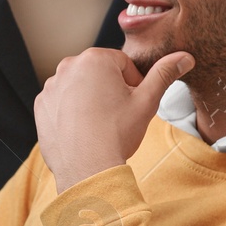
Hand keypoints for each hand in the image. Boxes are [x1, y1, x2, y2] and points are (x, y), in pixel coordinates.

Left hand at [35, 48, 194, 190]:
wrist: (87, 168)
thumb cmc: (117, 133)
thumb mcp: (147, 101)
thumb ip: (164, 74)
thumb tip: (184, 57)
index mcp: (94, 59)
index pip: (122, 64)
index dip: (132, 84)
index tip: (132, 104)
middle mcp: (67, 67)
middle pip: (98, 73)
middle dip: (109, 89)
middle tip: (117, 115)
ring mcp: (51, 86)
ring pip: (79, 87)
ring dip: (89, 99)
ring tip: (99, 124)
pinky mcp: (40, 105)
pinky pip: (61, 102)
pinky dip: (71, 112)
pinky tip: (82, 129)